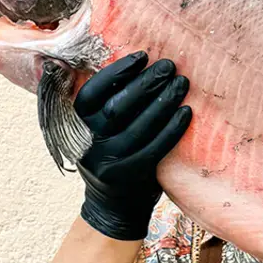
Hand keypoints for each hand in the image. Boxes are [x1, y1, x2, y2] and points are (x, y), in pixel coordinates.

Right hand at [73, 51, 190, 240]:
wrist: (113, 206)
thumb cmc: (112, 154)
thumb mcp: (98, 129)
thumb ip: (107, 103)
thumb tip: (140, 63)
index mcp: (76, 124)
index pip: (93, 91)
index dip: (117, 72)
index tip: (142, 56)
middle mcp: (87, 142)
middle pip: (118, 106)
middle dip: (146, 83)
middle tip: (169, 66)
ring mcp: (106, 162)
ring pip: (138, 126)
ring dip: (163, 102)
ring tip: (181, 84)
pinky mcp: (127, 176)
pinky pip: (154, 148)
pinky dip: (172, 129)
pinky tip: (186, 112)